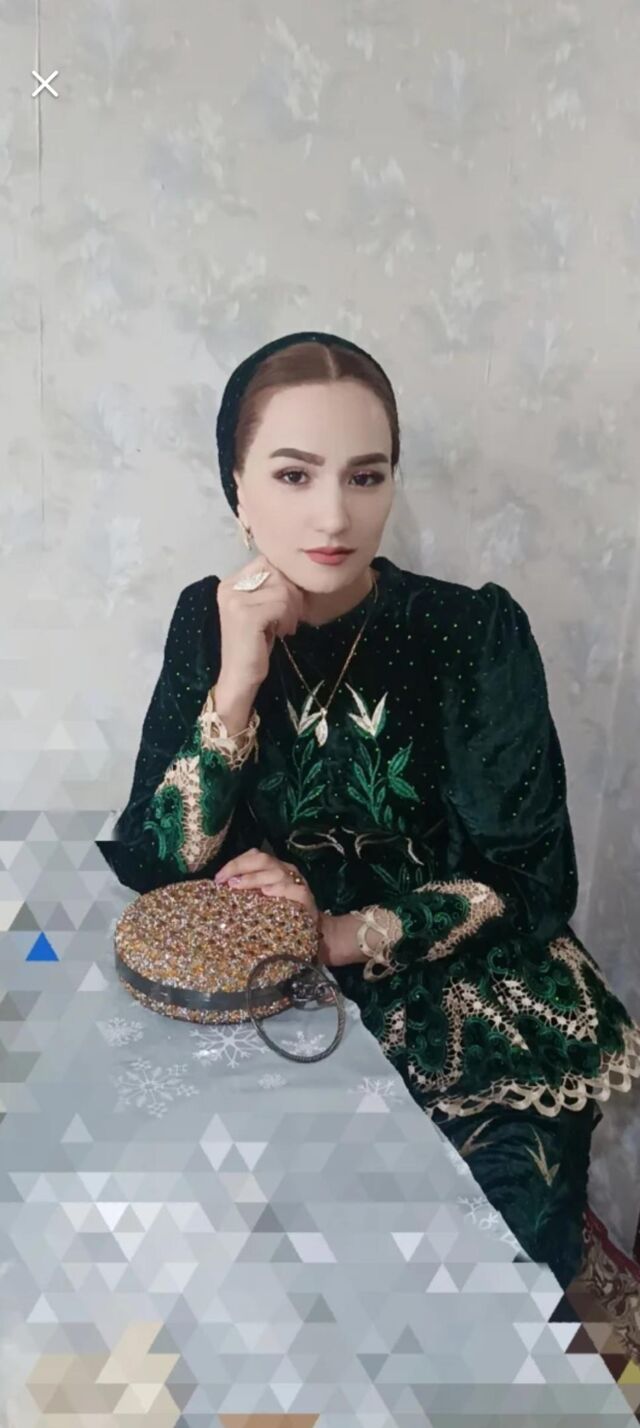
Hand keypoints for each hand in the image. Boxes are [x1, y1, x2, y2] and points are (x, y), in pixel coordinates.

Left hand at [214, 847, 319, 923]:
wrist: (308, 930)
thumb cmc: (279, 913)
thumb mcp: (260, 899)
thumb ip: (246, 889)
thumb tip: (220, 886)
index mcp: (274, 868)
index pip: (254, 856)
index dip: (235, 864)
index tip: (218, 879)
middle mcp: (287, 871)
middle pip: (264, 860)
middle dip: (241, 868)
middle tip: (227, 883)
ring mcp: (298, 883)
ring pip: (278, 873)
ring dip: (256, 878)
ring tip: (239, 886)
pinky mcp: (307, 899)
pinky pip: (296, 890)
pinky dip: (281, 889)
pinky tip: (267, 893)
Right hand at [217, 555, 307, 690]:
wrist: (239, 678)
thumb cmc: (254, 645)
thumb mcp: (260, 610)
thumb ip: (269, 589)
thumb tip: (296, 572)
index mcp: (230, 583)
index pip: (266, 562)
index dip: (284, 580)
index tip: (287, 604)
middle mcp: (228, 587)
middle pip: (276, 572)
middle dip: (292, 594)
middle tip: (291, 617)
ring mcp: (235, 600)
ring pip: (282, 589)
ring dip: (292, 609)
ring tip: (286, 626)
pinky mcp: (246, 615)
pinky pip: (281, 604)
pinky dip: (288, 618)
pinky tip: (283, 632)